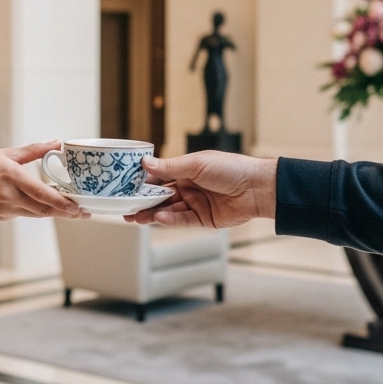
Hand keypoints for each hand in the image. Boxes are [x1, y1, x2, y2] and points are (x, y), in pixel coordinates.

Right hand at [0, 141, 84, 219]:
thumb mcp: (6, 153)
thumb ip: (34, 150)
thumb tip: (56, 143)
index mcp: (12, 177)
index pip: (43, 195)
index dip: (63, 204)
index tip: (79, 208)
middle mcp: (9, 197)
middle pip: (44, 210)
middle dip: (65, 213)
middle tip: (83, 213)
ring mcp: (4, 209)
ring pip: (35, 214)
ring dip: (52, 212)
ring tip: (70, 210)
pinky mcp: (1, 216)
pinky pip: (23, 214)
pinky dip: (33, 209)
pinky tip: (39, 204)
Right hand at [126, 151, 276, 227]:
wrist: (257, 187)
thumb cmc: (231, 168)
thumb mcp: (196, 164)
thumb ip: (169, 167)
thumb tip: (144, 163)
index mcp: (187, 170)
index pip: (159, 177)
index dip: (143, 182)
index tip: (125, 187)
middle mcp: (189, 187)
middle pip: (161, 196)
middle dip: (143, 202)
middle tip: (124, 207)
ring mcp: (196, 204)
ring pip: (168, 210)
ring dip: (152, 213)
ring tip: (135, 217)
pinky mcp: (203, 219)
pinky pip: (182, 220)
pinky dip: (170, 220)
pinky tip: (158, 217)